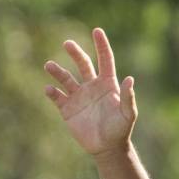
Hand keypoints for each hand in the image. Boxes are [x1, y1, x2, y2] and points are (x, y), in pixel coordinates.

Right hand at [44, 28, 137, 155]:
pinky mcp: (68, 109)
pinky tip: (49, 90)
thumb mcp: (128, 114)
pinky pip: (57, 97)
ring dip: (57, 71)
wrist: (107, 148)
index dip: (101, 45)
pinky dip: (52, 92)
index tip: (97, 31)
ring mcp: (79, 97)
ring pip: (66, 78)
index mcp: (108, 84)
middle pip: (83, 64)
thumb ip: (128, 97)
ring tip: (48, 65)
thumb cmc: (120, 129)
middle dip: (75, 53)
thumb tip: (130, 79)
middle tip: (67, 43)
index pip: (105, 60)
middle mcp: (92, 86)